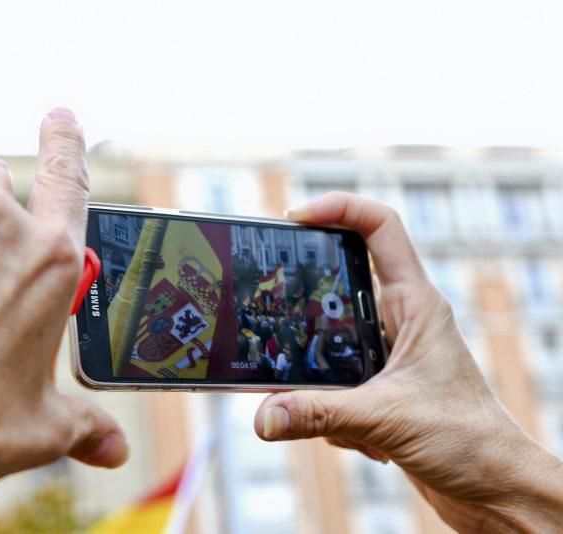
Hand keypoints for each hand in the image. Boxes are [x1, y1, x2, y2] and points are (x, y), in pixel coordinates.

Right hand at [255, 192, 562, 531]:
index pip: (380, 228)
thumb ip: (318, 414)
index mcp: (415, 304)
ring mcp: (388, 354)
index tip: (294, 217)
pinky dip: (329, 411)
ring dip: (318, 378)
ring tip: (333, 410)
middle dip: (306, 305)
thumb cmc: (470, 441)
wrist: (495, 491)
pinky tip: (359, 441)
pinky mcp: (378, 388)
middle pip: (340, 282)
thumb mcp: (386, 419)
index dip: (338, 208)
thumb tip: (263, 415)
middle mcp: (400, 321)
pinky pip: (332, 383)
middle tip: (273, 310)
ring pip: (329, 341)